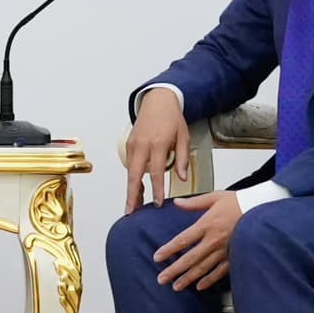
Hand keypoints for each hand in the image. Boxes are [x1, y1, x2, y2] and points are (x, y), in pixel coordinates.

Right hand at [124, 88, 189, 212]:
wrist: (157, 100)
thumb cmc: (172, 118)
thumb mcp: (183, 137)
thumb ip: (182, 158)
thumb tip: (181, 178)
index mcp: (159, 143)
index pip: (157, 172)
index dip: (157, 189)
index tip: (159, 203)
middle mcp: (143, 145)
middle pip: (134, 175)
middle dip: (132, 195)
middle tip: (130, 211)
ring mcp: (133, 144)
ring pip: (130, 172)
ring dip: (131, 189)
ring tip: (134, 205)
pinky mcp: (129, 144)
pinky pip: (130, 165)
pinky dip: (132, 178)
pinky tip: (137, 189)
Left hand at [153, 190, 240, 291]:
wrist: (261, 209)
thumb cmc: (238, 202)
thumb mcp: (215, 197)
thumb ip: (194, 203)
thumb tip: (177, 202)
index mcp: (207, 224)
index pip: (183, 240)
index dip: (169, 249)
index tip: (157, 257)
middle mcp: (214, 240)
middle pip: (190, 258)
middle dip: (174, 270)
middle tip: (161, 279)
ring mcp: (224, 250)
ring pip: (203, 268)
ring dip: (188, 278)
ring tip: (176, 286)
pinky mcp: (234, 256)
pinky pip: (220, 271)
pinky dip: (210, 280)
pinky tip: (200, 286)